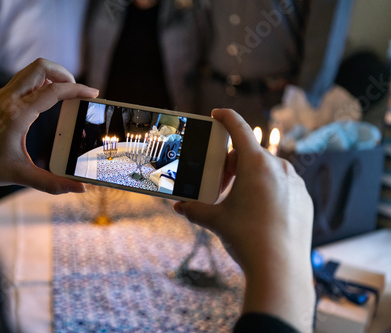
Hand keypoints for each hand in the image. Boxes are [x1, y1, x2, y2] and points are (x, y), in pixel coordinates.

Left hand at [0, 58, 98, 193]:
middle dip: (64, 73)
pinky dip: (41, 82)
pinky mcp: (0, 98)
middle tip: (77, 90)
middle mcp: (9, 99)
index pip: (53, 91)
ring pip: (32, 70)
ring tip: (66, 93)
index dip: (77, 89)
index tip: (93, 94)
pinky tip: (48, 99)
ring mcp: (3, 96)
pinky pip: (25, 79)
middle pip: (41, 67)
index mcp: (17, 115)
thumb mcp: (21, 176)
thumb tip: (80, 188)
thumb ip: (53, 183)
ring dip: (52, 75)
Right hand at [174, 109, 314, 331]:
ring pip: (267, 170)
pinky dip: (268, 190)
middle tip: (219, 184)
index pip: (239, 129)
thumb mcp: (215, 220)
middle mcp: (279, 167)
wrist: (279, 268)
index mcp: (256, 164)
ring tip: (238, 201)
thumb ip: (194, 209)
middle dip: (231, 164)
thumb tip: (179, 207)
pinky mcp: (303, 199)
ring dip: (250, 177)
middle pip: (249, 154)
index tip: (217, 114)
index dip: (226, 117)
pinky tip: (259, 213)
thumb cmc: (246, 237)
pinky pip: (282, 185)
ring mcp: (295, 183)